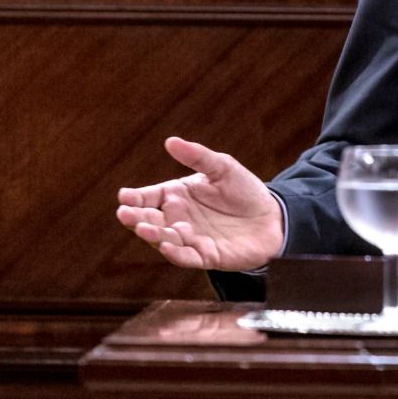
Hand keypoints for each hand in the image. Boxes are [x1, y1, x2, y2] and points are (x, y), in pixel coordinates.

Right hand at [116, 137, 284, 270]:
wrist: (273, 217)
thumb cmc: (244, 191)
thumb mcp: (223, 168)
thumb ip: (198, 157)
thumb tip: (170, 141)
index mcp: (177, 196)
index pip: (148, 197)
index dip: (134, 197)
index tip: (124, 196)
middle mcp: (178, 218)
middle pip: (150, 220)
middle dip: (135, 218)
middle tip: (125, 214)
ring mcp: (190, 239)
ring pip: (164, 240)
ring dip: (153, 235)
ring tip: (144, 228)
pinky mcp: (205, 256)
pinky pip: (186, 257)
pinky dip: (176, 253)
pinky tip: (167, 246)